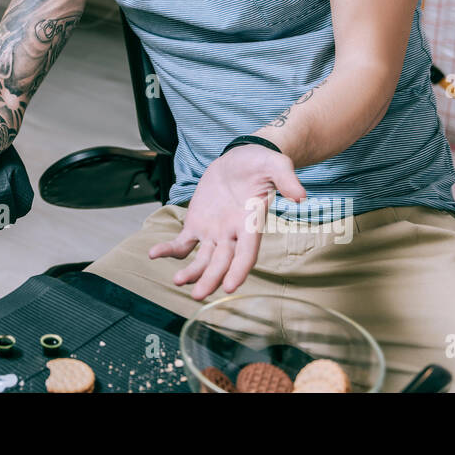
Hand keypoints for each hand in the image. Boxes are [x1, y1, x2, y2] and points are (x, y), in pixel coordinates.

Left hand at [149, 143, 305, 301]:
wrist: (242, 158)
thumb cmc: (262, 164)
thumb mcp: (276, 165)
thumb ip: (287, 179)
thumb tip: (300, 195)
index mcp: (250, 225)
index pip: (247, 254)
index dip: (239, 270)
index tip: (231, 286)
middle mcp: (232, 234)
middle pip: (222, 263)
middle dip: (211, 280)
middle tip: (198, 295)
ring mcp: (213, 232)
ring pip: (201, 259)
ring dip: (191, 272)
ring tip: (178, 282)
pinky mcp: (197, 224)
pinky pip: (182, 242)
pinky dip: (168, 250)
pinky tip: (153, 254)